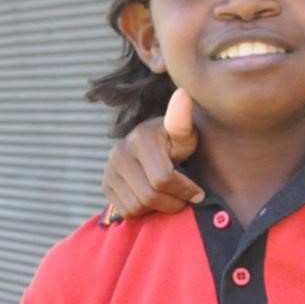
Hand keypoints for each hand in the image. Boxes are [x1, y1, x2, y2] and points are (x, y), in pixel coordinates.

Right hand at [101, 89, 202, 217]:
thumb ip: (183, 121)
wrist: (156, 146)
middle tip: (188, 198)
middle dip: (175, 201)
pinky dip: (144, 210)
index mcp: (141, 138)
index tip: (198, 192)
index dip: (184, 190)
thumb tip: (183, 93)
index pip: (163, 179)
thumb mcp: (185, 135)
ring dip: (160, 208)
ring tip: (172, 196)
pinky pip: (126, 210)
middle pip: (150, 195)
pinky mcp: (105, 184)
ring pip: (137, 206)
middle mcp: (119, 152)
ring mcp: (109, 169)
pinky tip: (155, 197)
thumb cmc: (177, 143)